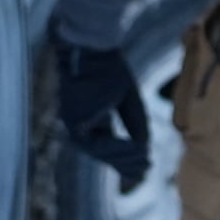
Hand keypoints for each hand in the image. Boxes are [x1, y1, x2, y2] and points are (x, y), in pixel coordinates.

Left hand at [53, 41, 150, 191]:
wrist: (92, 49)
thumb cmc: (110, 69)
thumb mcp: (129, 101)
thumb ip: (135, 125)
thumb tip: (143, 150)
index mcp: (89, 119)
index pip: (106, 146)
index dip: (125, 158)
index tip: (143, 169)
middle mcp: (78, 125)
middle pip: (103, 152)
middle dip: (125, 162)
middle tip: (145, 170)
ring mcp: (74, 124)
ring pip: (99, 151)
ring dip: (123, 158)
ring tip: (144, 161)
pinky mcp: (74, 121)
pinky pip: (96, 143)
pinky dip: (118, 148)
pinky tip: (136, 149)